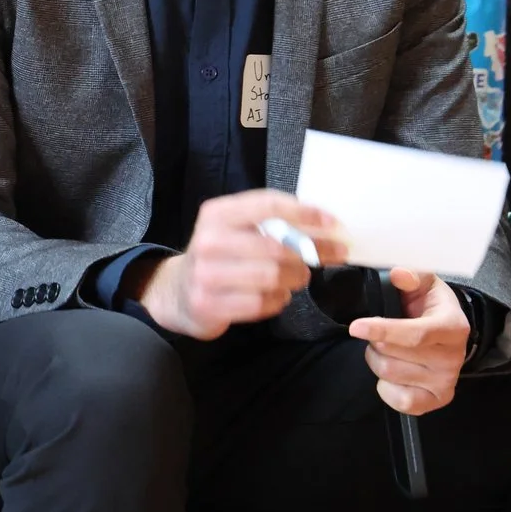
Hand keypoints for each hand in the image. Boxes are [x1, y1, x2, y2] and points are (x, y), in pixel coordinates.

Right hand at [134, 189, 348, 339]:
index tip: (333, 223)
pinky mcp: (210, 305)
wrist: (177, 292)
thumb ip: (269, 223)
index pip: (268, 206)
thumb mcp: (234, 229)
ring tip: (298, 277)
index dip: (305, 213)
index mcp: (217, 214)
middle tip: (333, 255)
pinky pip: (262, 304)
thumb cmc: (219, 256)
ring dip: (296, 278)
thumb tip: (323, 226)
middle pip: (277, 247)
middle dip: (313, 252)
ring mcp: (207, 275)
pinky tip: (275, 295)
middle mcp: (209, 241)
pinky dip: (278, 300)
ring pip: (273, 277)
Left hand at [349, 268, 467, 416]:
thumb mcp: (425, 282)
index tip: (356, 327)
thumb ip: (411, 273)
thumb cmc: (431, 305)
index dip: (383, 330)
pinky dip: (387, 387)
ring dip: (377, 360)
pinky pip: (399, 401)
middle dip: (375, 341)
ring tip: (387, 348)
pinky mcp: (437, 400)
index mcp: (452, 326)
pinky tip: (394, 371)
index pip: (414, 334)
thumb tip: (397, 274)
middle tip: (378, 331)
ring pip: (390, 375)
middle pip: (393, 355)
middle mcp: (452, 357)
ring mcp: (445, 381)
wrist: (450, 330)